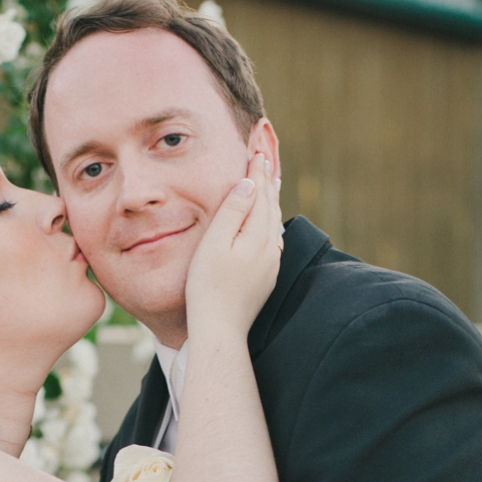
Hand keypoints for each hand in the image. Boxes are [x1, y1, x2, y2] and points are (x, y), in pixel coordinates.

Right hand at [184, 152, 282, 338]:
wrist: (219, 329)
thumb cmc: (208, 287)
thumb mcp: (214, 244)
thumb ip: (232, 211)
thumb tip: (248, 184)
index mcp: (258, 236)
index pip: (259, 194)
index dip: (257, 173)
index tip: (256, 152)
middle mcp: (271, 248)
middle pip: (270, 206)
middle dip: (267, 182)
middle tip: (265, 159)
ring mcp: (270, 264)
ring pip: (273, 223)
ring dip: (270, 201)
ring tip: (269, 184)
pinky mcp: (266, 277)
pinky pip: (271, 240)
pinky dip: (269, 222)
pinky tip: (266, 223)